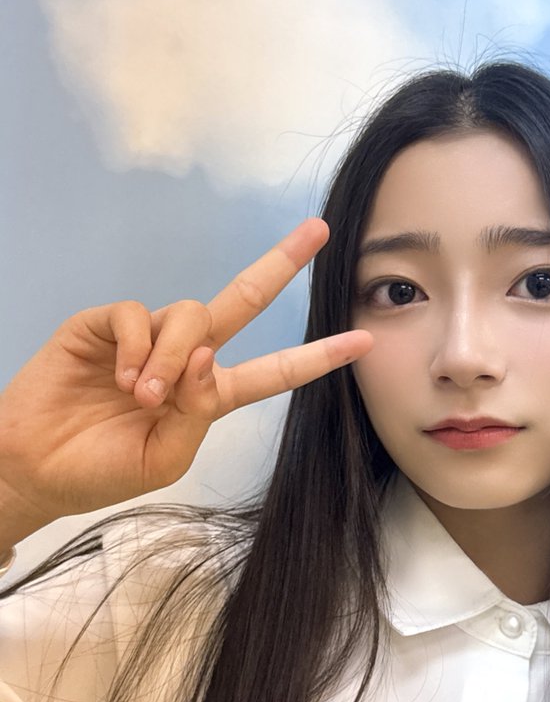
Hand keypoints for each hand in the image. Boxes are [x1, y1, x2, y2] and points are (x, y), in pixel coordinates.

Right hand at [0, 218, 372, 533]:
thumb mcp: (165, 458)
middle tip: (319, 231)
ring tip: (144, 396)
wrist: (34, 469)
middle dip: (280, 265)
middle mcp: (185, 358)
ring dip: (174, 354)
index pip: (273, 371)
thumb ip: (197, 411)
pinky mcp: (104, 326)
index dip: (316, 358)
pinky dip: (138, 345)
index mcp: (208, 396)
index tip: (363, 341)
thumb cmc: (101, 470)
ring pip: (190, 315)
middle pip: (241, 302)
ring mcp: (145, 338)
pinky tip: (122, 378)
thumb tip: (210, 355)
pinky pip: (138, 313)